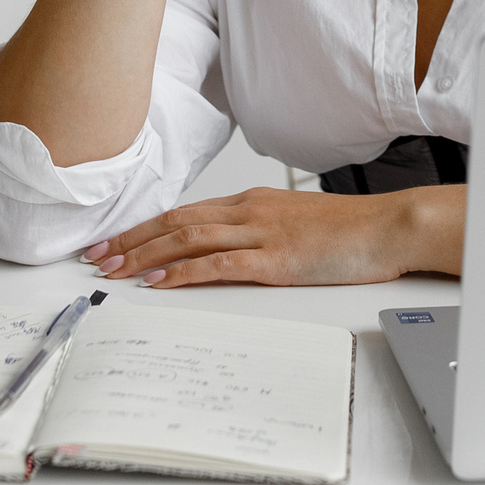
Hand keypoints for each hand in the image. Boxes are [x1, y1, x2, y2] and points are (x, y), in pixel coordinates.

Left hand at [82, 185, 465, 287]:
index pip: (185, 211)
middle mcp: (249, 211)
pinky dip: (181, 272)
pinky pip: (217, 263)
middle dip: (130, 239)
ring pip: (187, 239)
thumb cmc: (349, 230)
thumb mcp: (295, 224)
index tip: (114, 240)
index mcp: (252, 202)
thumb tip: (227, 251)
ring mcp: (261, 233)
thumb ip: (259, 232)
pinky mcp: (275, 259)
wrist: (389, 227)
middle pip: (175, 221)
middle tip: (95, 256)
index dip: (144, 226)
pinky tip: (158, 282)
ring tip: (112, 270)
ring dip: (144, 255)